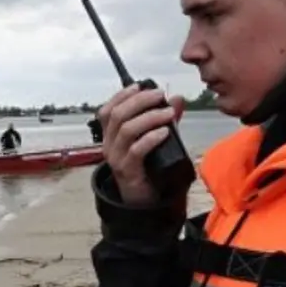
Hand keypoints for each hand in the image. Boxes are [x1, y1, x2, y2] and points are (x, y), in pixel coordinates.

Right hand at [97, 82, 185, 205]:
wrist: (141, 200)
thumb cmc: (146, 167)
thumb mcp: (154, 139)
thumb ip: (164, 119)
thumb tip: (178, 99)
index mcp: (110, 136)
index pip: (107, 110)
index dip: (121, 96)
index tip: (140, 86)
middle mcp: (109, 145)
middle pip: (117, 115)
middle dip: (139, 101)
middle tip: (160, 96)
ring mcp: (116, 158)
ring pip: (126, 130)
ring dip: (149, 117)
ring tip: (168, 113)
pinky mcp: (127, 170)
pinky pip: (136, 150)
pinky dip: (151, 138)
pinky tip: (165, 132)